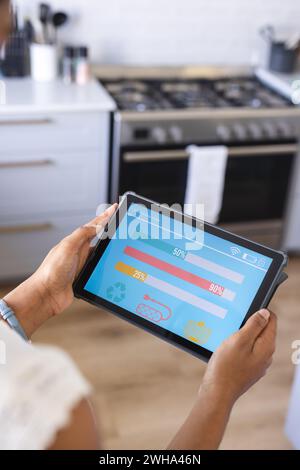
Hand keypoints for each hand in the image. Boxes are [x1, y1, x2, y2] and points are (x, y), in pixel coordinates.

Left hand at [3, 204, 116, 336]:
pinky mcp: (84, 277)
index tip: (115, 208)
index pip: (94, 225)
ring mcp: (81, 264)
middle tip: (122, 223)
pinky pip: (98, 268)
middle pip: (98, 237)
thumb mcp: (68, 247)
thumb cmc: (52, 271)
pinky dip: (106, 266)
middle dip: (110, 230)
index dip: (105, 217)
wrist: (46, 295)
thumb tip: (97, 224)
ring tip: (120, 242)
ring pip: (100, 253)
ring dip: (109, 248)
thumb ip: (82, 234)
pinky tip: (112, 266)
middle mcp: (79, 251)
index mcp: (75, 241)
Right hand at [200, 309, 276, 406]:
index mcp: (266, 346)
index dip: (259, 311)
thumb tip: (265, 313)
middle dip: (248, 324)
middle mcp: (266, 355)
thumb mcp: (239, 340)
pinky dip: (237, 347)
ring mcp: (257, 364)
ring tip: (226, 341)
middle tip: (232, 328)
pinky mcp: (248, 369)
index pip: (271, 319)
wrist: (217, 393)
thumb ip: (254, 325)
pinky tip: (225, 352)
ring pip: (252, 341)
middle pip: (262, 330)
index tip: (244, 313)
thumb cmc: (226, 367)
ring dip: (241, 336)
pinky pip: (246, 351)